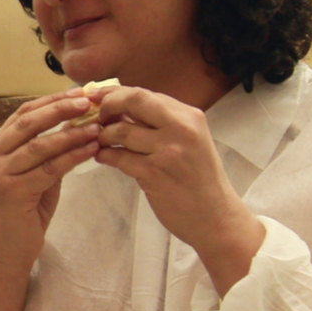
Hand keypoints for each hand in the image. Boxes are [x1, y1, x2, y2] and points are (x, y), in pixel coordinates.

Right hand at [0, 88, 104, 271]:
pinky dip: (73, 156)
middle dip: (60, 109)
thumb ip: (48, 150)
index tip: (79, 93)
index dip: (51, 100)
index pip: (23, 113)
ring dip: (72, 133)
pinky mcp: (12, 192)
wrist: (9, 251)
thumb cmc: (25, 211)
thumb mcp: (36, 173)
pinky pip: (49, 168)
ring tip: (97, 126)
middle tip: (88, 101)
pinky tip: (92, 149)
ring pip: (40, 145)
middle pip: (29, 122)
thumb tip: (76, 121)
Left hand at [93, 85, 264, 294]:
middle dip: (107, 106)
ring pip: (121, 131)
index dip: (116, 93)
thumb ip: (161, 123)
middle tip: (96, 117)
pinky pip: (118, 157)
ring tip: (101, 143)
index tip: (97, 96)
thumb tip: (121, 106)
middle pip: (133, 101)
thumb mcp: (189, 141)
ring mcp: (167, 151)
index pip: (145, 93)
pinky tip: (103, 158)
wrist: (215, 217)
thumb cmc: (199, 179)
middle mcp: (180, 128)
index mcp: (189, 116)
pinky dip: (106, 156)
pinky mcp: (153, 174)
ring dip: (103, 136)